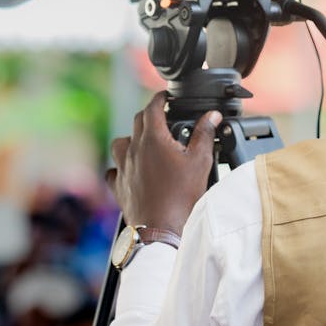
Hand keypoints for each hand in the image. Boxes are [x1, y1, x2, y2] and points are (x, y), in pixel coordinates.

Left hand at [106, 92, 220, 237]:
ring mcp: (123, 168)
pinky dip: (120, 166)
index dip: (160, 98)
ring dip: (132, 139)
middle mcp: (134, 149)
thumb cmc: (181, 197)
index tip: (166, 96)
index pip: (152, 107)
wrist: (161, 229)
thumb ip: (204, 134)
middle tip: (163, 119)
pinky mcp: (119, 186)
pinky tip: (130, 170)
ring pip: (121, 143)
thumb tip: (212, 116)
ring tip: (145, 145)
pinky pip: (113, 169)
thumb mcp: (201, 161)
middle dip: (150, 115)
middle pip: (137, 121)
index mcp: (153, 139)